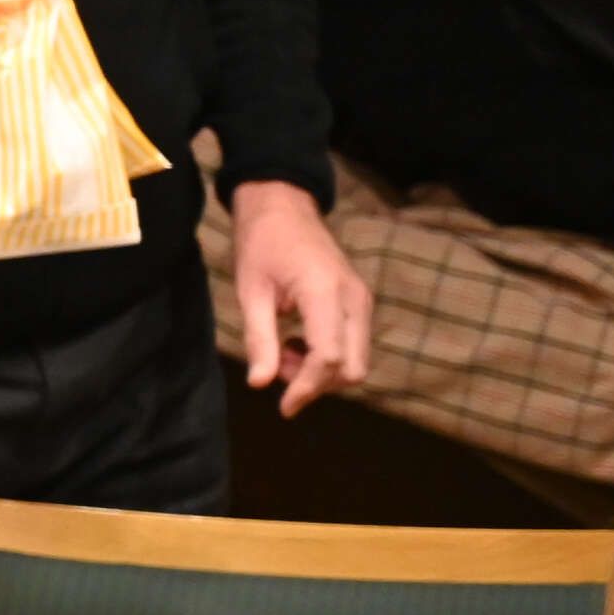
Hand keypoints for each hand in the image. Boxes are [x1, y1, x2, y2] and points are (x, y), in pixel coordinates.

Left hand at [231, 179, 372, 412]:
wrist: (284, 207)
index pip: (330, 357)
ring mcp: (362, 300)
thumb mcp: (251, 291)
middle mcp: (355, 299)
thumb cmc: (261, 244)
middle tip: (279, 369)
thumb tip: (259, 384)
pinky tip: (297, 343)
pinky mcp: (360, 302)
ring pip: (358, 361)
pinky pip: (355, 345)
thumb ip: (259, 339)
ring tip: (284, 353)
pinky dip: (330, 357)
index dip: (307, 388)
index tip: (284, 407)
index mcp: (325, 293)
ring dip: (323, 372)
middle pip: (353, 367)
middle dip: (318, 383)